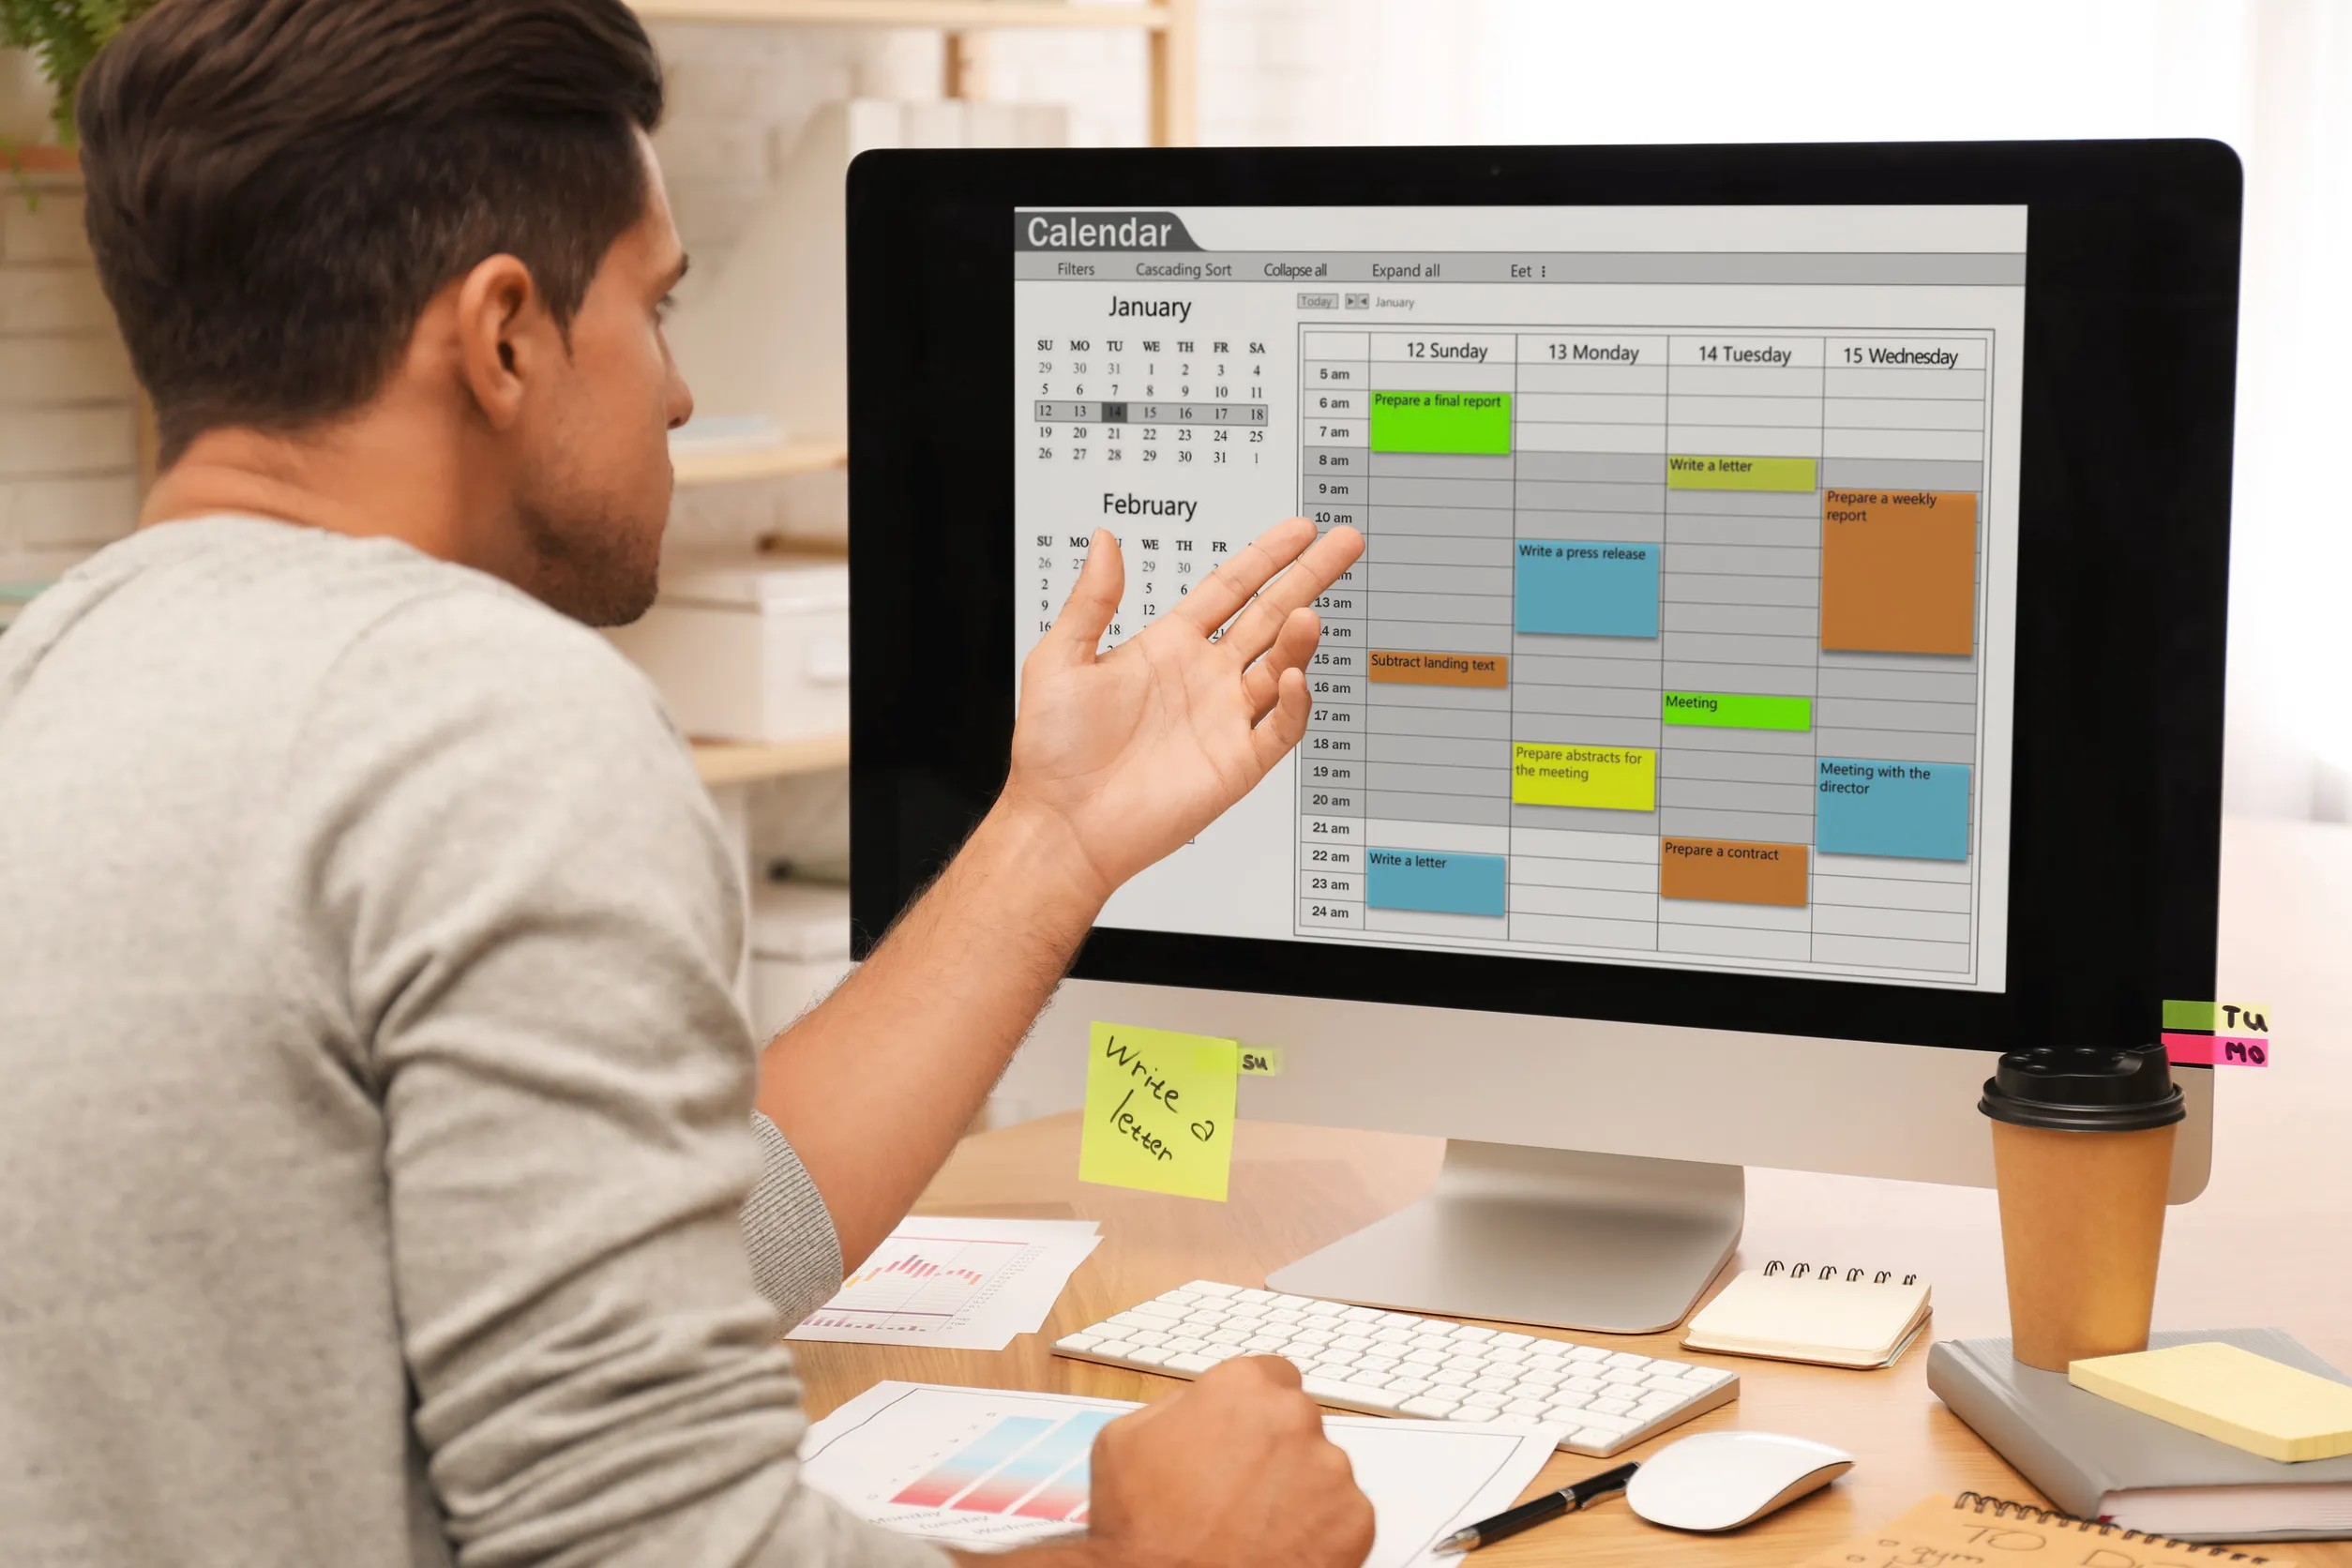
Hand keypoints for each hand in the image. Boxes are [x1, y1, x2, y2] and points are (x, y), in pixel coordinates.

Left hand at [1000, 518, 1364, 905]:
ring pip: (1280, 666)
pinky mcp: (1236, 764)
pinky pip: (1280, 728)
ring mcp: (1223, 720)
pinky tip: (1293, 676)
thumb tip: (1103, 540)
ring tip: (1309, 612)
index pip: (1229, 589)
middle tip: (1344, 544)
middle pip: (1270, 616)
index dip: (1265, 557)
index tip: (1300, 530)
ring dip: (1299, 637)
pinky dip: (1294, 702)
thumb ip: (1091, 599)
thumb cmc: (1053, 752)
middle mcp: (1202, 679)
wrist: (1062, 825)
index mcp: (1167, 648)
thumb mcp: (1060, 659)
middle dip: (1309, 577)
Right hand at [1074, 1357, 1375, 1567]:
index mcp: (1241, 1386)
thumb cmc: (1143, 1530)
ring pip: (1322, 1467)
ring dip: (1298, 1488)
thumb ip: (1178, 1406)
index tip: (1248, 1432)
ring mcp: (1329, 1469)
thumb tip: (1199, 1406)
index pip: (1272, 1375)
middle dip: (1275, 1448)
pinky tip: (1276, 1545)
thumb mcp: (1125, 1438)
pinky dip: (1318, 1530)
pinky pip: (1342, 1515)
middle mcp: (1293, 1417)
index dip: (1254, 1409)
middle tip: (1241, 1487)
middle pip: (1297, 1420)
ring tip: (1254, 1524)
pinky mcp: (1354, 1520)